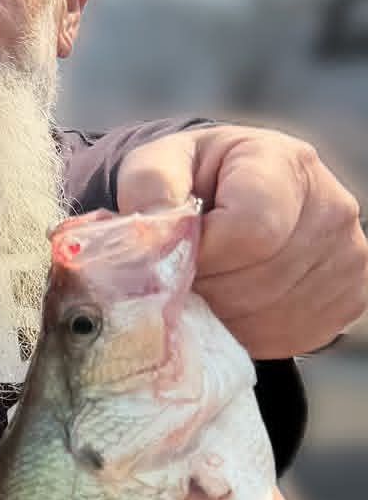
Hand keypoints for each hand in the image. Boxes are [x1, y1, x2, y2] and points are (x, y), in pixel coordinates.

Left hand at [118, 125, 367, 358]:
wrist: (229, 199)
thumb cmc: (193, 179)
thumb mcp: (161, 162)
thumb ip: (151, 182)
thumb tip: (155, 216)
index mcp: (286, 162)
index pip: (251, 228)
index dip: (201, 253)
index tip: (176, 251)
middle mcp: (332, 207)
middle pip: (259, 278)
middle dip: (206, 286)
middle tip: (182, 274)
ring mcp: (348, 256)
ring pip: (270, 313)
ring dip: (220, 313)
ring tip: (203, 285)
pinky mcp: (349, 298)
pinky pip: (287, 336)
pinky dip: (245, 332)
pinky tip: (229, 304)